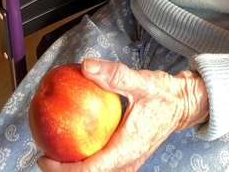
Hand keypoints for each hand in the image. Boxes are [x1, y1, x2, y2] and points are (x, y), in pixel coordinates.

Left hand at [37, 59, 208, 171]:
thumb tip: (86, 66)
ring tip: (55, 150)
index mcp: (126, 150)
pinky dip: (86, 160)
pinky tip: (75, 141)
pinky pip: (103, 166)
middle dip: (63, 171)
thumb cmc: (165, 95)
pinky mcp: (128, 158)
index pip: (89, 170)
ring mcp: (128, 163)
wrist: (184, 104)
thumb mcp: (141, 81)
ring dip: (75, 167)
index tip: (43, 157)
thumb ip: (113, 75)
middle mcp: (127, 163)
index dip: (63, 169)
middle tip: (43, 153)